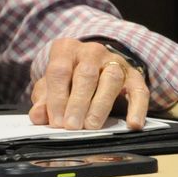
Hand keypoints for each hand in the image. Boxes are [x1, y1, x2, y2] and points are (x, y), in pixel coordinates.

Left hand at [29, 38, 149, 129]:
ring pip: (111, 79)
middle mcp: (92, 51)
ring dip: (100, 105)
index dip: (57, 97)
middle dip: (78, 103)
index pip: (60, 70)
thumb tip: (38, 115)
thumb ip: (43, 99)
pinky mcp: (134, 76)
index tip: (56, 122)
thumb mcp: (50, 86)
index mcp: (67, 50)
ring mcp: (115, 62)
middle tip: (72, 127)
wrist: (95, 67)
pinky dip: (137, 108)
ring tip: (92, 126)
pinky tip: (132, 124)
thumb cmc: (68, 79)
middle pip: (86, 74)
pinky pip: (139, 90)